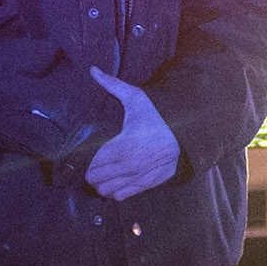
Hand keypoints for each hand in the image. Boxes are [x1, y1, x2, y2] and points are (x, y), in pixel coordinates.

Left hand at [87, 68, 180, 199]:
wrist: (186, 134)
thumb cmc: (158, 116)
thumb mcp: (136, 98)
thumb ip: (112, 85)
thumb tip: (93, 70)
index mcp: (123, 145)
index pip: (92, 163)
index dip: (83, 162)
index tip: (81, 155)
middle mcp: (130, 165)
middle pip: (96, 179)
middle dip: (90, 173)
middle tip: (88, 164)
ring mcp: (138, 176)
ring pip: (107, 190)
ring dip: (100, 184)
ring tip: (99, 174)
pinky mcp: (147, 184)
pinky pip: (122, 195)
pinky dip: (114, 191)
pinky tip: (113, 181)